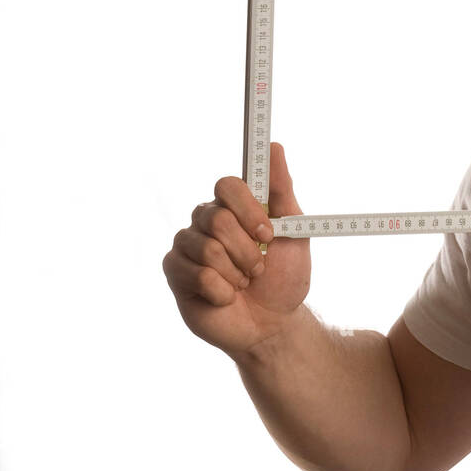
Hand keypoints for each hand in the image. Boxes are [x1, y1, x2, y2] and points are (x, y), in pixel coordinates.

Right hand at [162, 141, 310, 359]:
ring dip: (238, 272)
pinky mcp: (175, 272)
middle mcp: (206, 220)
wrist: (273, 323)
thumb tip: (274, 146)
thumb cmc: (284, 276)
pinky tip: (226, 297)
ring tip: (244, 282)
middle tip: (259, 267)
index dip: (247, 209)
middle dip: (247, 250)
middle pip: (217, 218)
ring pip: (208, 248)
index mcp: (234, 206)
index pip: (227, 185)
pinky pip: (198, 274)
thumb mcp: (294, 231)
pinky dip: (223, 291)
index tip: (268, 232)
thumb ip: (281, 189)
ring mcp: (187, 246)